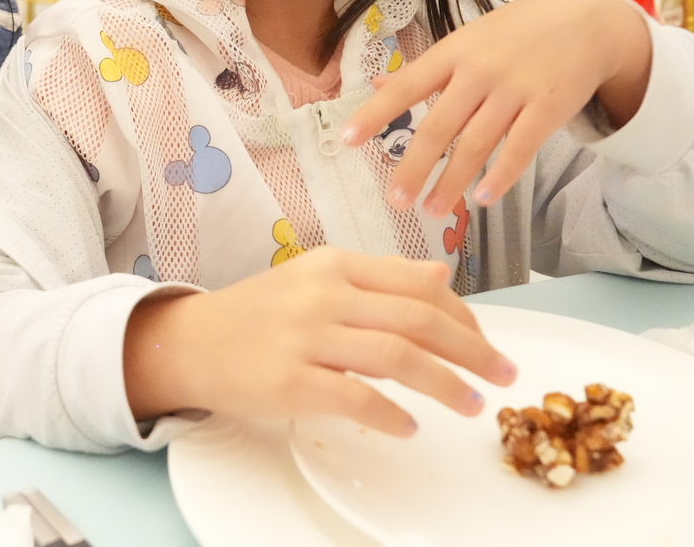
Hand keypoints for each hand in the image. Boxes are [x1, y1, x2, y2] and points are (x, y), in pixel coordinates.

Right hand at [123, 247, 515, 434]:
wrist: (189, 343)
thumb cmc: (257, 315)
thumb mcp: (315, 281)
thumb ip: (378, 279)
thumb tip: (440, 276)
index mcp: (335, 265)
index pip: (417, 284)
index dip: (463, 316)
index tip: (486, 342)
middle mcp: (324, 295)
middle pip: (418, 318)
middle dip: (472, 349)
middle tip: (504, 375)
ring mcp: (306, 337)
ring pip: (397, 356)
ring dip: (446, 384)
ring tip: (473, 406)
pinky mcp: (290, 381)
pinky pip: (357, 398)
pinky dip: (392, 415)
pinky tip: (411, 427)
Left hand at [341, 0, 651, 217]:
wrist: (586, 20)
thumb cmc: (517, 33)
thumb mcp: (467, 40)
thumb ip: (425, 68)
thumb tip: (377, 83)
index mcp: (452, 53)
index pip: (405, 86)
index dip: (374, 114)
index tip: (346, 141)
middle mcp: (479, 72)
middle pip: (438, 127)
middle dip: (413, 168)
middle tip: (395, 200)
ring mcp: (514, 90)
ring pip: (475, 145)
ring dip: (452, 183)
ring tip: (433, 210)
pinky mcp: (548, 108)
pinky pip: (519, 149)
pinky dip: (500, 177)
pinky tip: (483, 199)